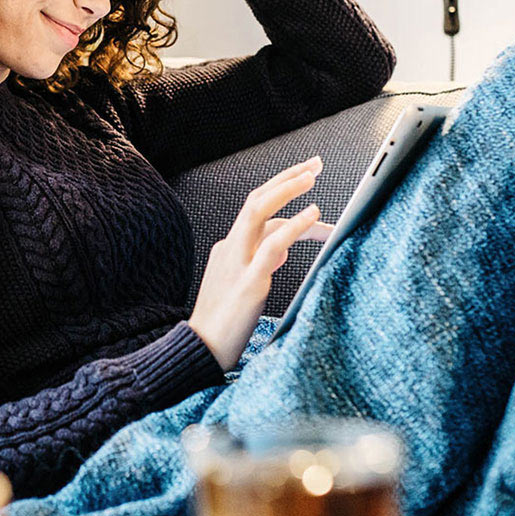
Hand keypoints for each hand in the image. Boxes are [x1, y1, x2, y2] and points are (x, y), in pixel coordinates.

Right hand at [188, 155, 323, 370]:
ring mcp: (237, 263)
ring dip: (286, 189)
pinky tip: (314, 214)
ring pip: (258, 212)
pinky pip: (272, 246)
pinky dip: (295, 225)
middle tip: (313, 164)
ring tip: (312, 176)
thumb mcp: (241, 284)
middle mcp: (230, 248)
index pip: (258, 212)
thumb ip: (259, 262)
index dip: (283, 193)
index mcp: (228, 248)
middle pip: (255, 200)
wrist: (200, 351)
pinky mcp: (249, 283)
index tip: (307, 179)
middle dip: (285, 178)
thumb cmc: (222, 323)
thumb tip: (282, 248)